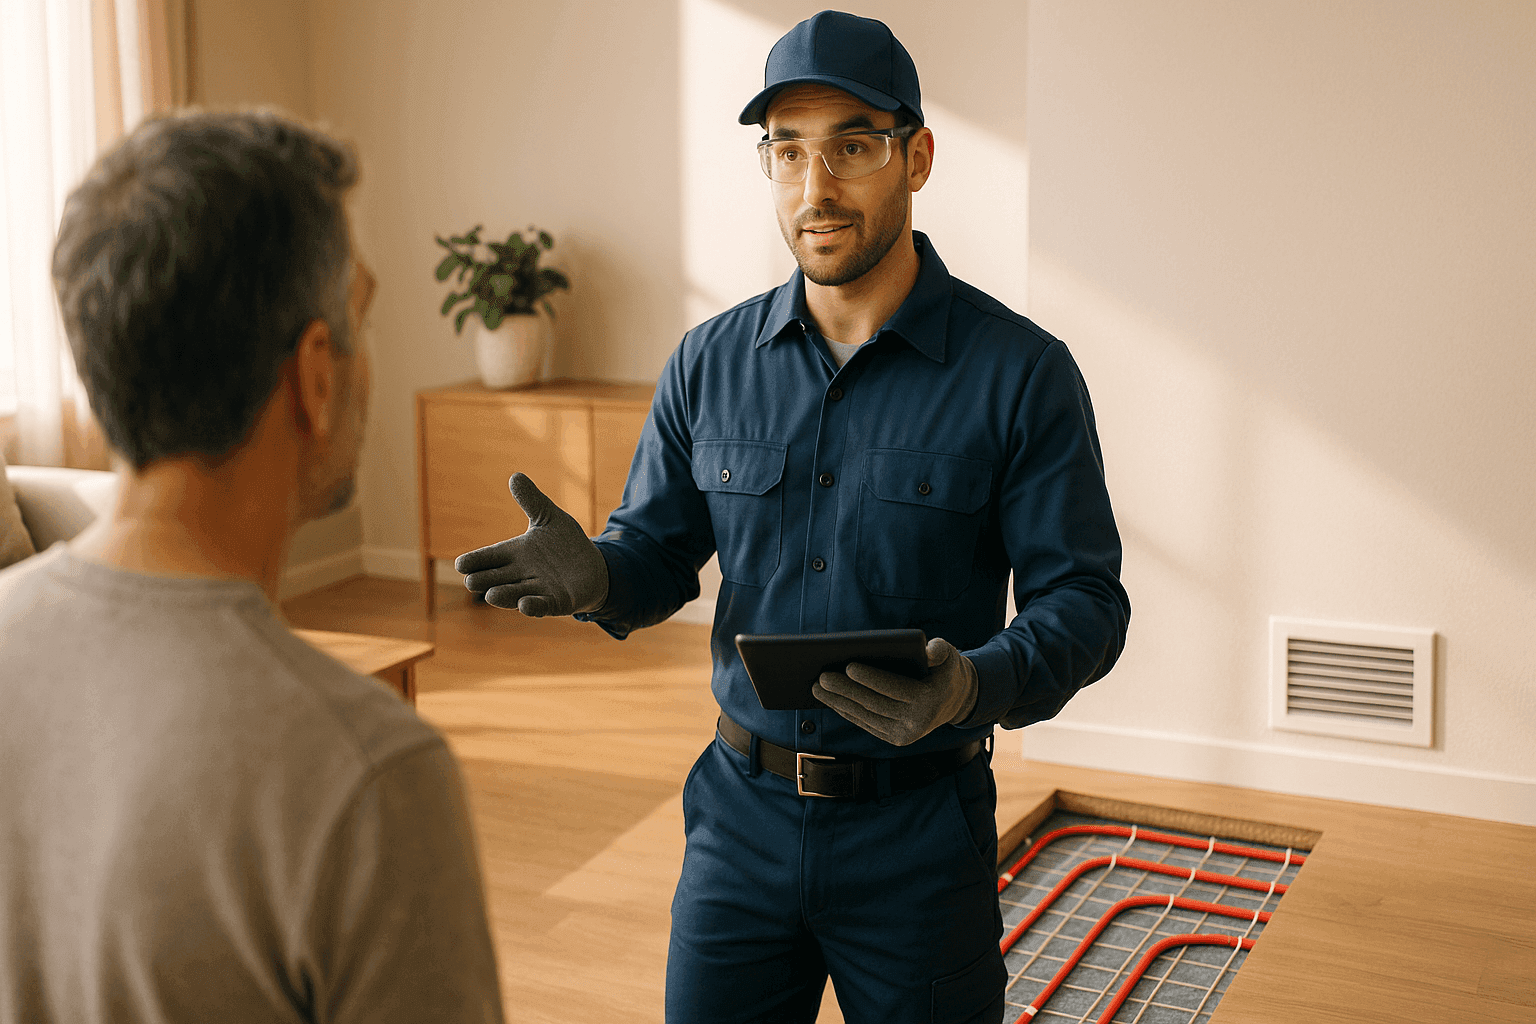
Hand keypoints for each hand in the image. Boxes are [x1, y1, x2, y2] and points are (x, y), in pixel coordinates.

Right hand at [454, 473, 608, 615]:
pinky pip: (542, 607)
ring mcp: (537, 590)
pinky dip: (533, 607)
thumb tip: (515, 476)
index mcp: (514, 554)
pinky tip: (525, 605)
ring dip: (504, 596)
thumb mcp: (549, 518)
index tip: (461, 564)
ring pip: (515, 595)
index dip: (475, 561)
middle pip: (496, 579)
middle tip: (471, 581)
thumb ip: (532, 501)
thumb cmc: (565, 544)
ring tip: (491, 595)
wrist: (593, 567)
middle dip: (485, 581)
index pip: (489, 558)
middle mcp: (521, 575)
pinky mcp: (557, 603)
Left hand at [812, 637, 978, 745]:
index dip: (871, 677)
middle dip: (845, 690)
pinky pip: (865, 724)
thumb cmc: (945, 670)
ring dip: (838, 702)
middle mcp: (917, 722)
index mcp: (929, 700)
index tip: (848, 665)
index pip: (894, 688)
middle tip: (821, 676)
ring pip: (865, 716)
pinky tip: (829, 699)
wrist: (955, 699)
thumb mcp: (950, 655)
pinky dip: (846, 711)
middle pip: (874, 704)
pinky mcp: (894, 739)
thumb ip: (940, 650)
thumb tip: (926, 651)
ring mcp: (904, 735)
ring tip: (817, 687)